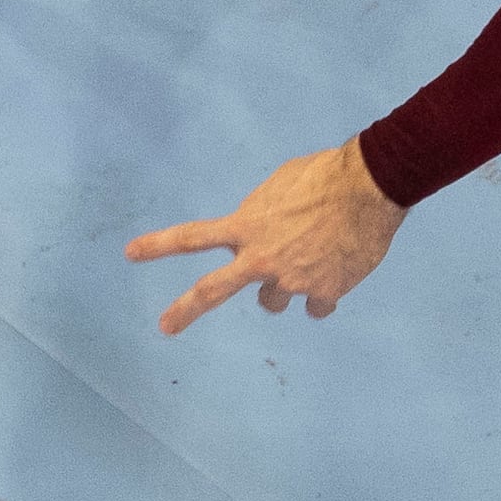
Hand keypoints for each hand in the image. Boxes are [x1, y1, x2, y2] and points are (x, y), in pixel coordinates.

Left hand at [126, 139, 406, 333]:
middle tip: (164, 326)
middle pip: (213, 291)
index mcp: (247, 225)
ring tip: (306, 264)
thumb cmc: (323, 174)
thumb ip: (259, 213)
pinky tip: (335, 276)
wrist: (370, 187)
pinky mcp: (323, 293)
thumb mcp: (278, 187)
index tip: (130, 253)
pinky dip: (322, 295)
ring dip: (281, 290)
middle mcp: (261, 258)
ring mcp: (290, 280)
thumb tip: (256, 230)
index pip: (193, 236)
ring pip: (273, 302)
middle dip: (185, 310)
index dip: (159, 245)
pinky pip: (316, 307)